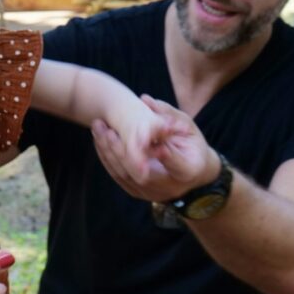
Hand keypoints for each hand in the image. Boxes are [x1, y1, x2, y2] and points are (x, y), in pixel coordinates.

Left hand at [92, 95, 219, 203]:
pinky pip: (119, 177)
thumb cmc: (193, 145)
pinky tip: (100, 141)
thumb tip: (145, 99)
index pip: (174, 164)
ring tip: (98, 129)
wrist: (195, 173)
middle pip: (142, 174)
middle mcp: (171, 188)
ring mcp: (154, 194)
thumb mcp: (188, 127)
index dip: (159, 153)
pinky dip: (108, 159)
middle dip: (120, 149)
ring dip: (109, 152)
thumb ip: (168, 115)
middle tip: (106, 128)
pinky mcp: (140, 194)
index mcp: (190, 171)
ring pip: (126, 175)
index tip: (143, 138)